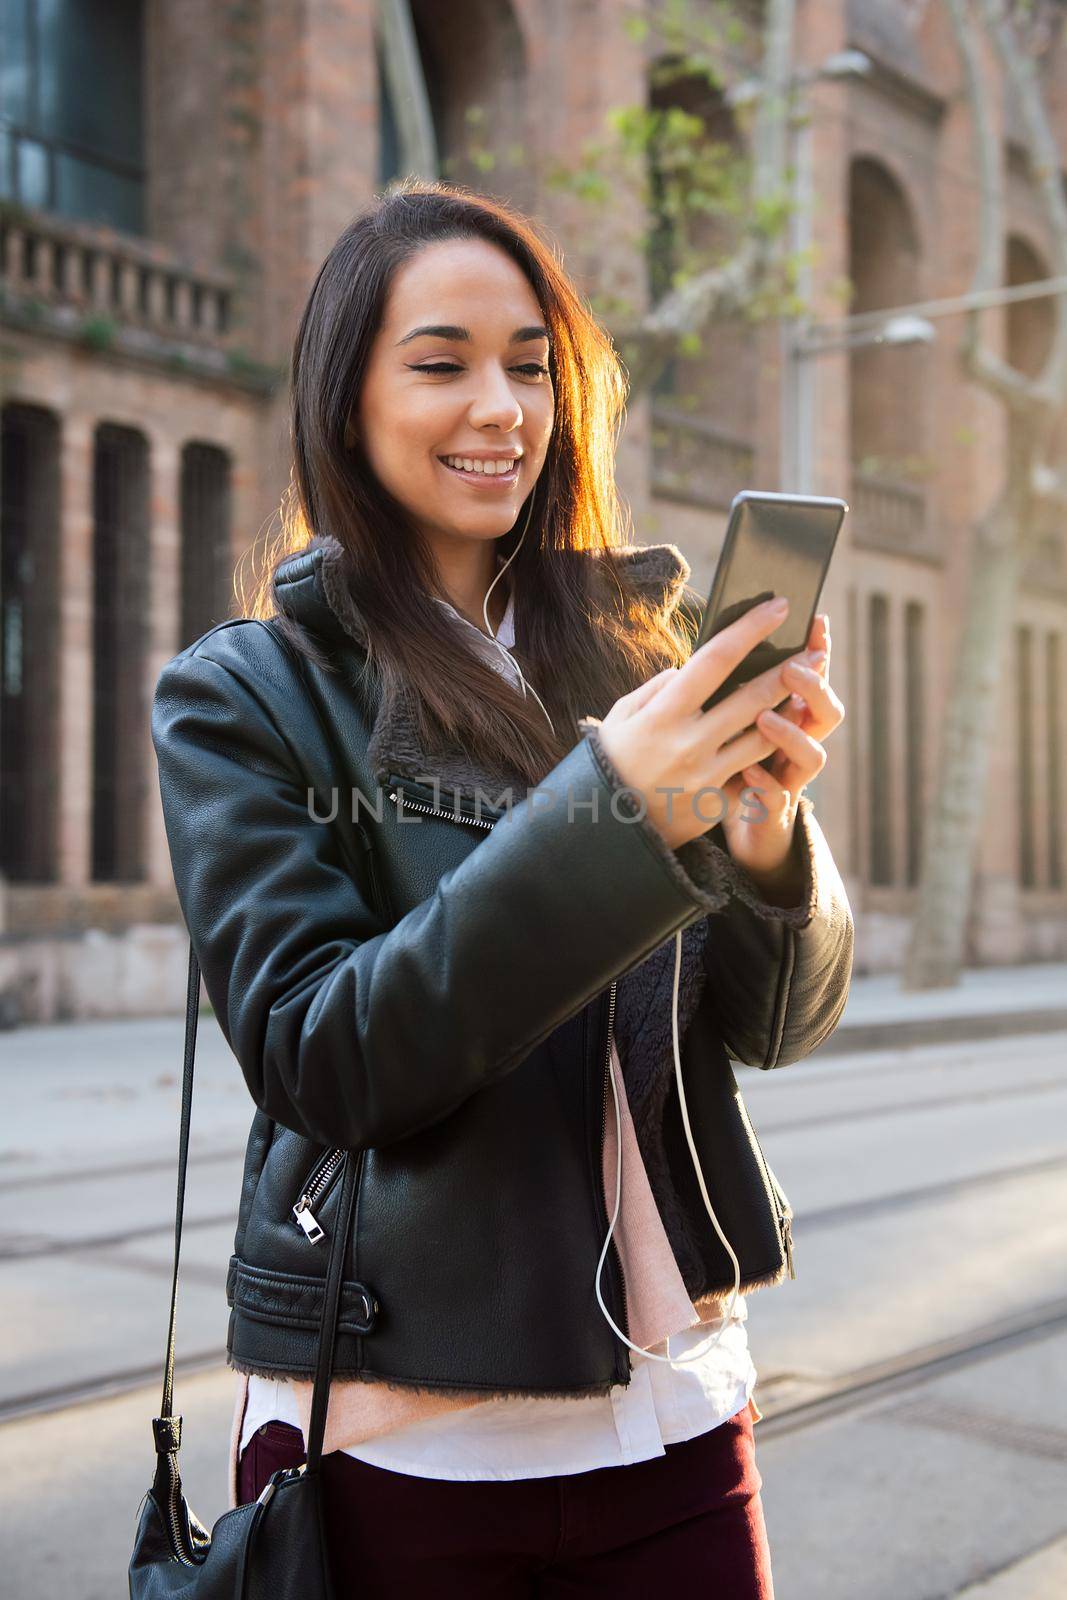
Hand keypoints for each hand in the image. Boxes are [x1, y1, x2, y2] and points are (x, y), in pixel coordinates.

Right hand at [595, 596, 827, 850]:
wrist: (606, 827)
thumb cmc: (614, 760)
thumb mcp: (623, 716)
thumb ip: (657, 688)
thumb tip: (689, 669)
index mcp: (662, 713)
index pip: (716, 660)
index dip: (750, 630)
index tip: (777, 607)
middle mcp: (688, 743)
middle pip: (753, 698)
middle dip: (789, 672)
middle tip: (813, 654)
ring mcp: (705, 776)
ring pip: (764, 738)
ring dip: (791, 714)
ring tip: (808, 695)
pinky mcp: (716, 803)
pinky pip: (752, 774)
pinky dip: (770, 754)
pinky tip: (786, 738)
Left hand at [719, 612, 844, 894]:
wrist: (732, 825)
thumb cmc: (727, 762)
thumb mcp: (725, 721)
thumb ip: (728, 690)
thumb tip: (715, 645)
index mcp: (788, 716)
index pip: (811, 678)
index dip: (818, 651)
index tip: (816, 621)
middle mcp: (798, 744)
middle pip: (825, 711)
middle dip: (814, 686)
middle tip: (794, 666)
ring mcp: (790, 779)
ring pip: (813, 755)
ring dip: (792, 734)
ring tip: (764, 718)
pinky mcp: (773, 812)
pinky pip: (778, 798)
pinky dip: (766, 784)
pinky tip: (750, 772)